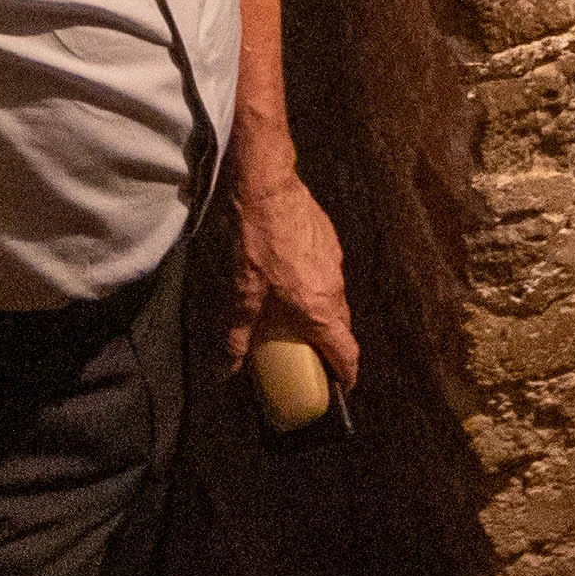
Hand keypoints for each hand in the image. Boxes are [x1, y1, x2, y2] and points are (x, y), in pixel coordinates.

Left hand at [223, 164, 357, 397]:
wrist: (270, 187)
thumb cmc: (257, 241)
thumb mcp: (242, 293)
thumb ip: (238, 335)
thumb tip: (226, 369)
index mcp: (320, 309)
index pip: (347, 352)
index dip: (348, 375)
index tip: (344, 387)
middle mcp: (335, 289)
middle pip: (342, 328)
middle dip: (330, 346)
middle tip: (311, 356)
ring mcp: (336, 263)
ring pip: (335, 299)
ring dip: (322, 313)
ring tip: (297, 317)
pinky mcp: (330, 241)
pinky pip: (328, 274)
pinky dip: (316, 285)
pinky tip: (292, 277)